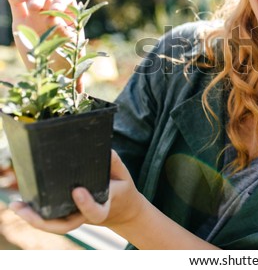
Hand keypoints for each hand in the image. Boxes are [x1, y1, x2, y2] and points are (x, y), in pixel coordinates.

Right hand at [3, 0, 82, 89]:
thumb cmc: (67, 57)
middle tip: (35, 7)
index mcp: (69, 13)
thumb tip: (53, 19)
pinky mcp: (21, 18)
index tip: (55, 10)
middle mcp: (52, 8)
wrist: (52, 70)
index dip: (59, 0)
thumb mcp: (70, 47)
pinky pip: (16, 2)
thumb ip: (63, 32)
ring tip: (20, 0)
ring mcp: (36, 12)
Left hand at [9, 150, 144, 234]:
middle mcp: (86, 216)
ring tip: (17, 206)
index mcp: (104, 207)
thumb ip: (115, 163)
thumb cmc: (121, 188)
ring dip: (33, 218)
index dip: (86, 204)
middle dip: (43, 220)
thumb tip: (104, 149)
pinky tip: (21, 204)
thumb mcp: (124, 175)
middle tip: (25, 209)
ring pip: (53, 224)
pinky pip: (50, 218)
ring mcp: (75, 218)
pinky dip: (35, 213)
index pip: (96, 212)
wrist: (122, 209)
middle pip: (64, 225)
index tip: (77, 191)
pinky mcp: (67, 215)